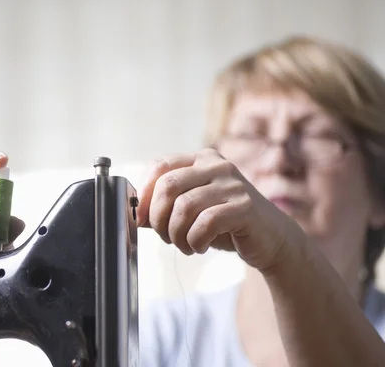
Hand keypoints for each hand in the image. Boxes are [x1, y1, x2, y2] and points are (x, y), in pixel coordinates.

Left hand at [137, 149, 302, 270]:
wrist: (272, 239)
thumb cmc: (226, 223)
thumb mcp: (192, 210)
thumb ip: (166, 207)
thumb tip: (135, 213)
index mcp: (201, 159)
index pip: (159, 166)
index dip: (144, 193)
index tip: (141, 218)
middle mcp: (217, 165)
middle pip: (168, 185)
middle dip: (158, 217)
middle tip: (165, 236)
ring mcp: (233, 184)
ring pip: (184, 207)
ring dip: (176, 234)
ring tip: (185, 245)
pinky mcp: (245, 206)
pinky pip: (205, 223)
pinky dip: (195, 241)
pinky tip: (200, 246)